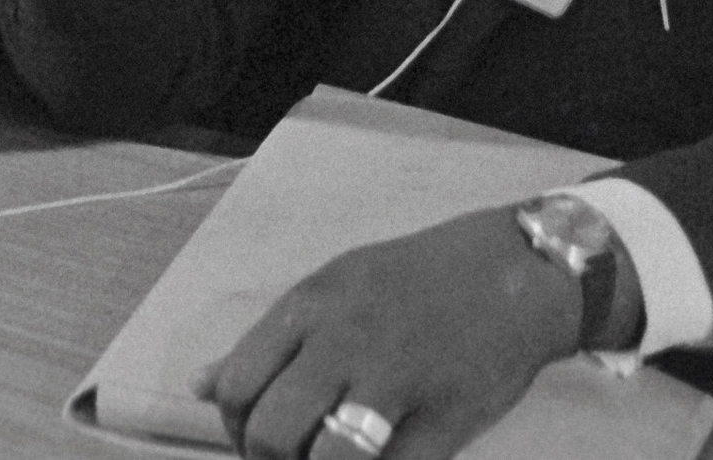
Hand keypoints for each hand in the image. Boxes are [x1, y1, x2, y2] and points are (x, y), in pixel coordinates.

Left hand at [198, 204, 607, 459]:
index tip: (255, 439)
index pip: (236, 384)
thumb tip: (198, 385)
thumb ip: (268, 338)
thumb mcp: (332, 285)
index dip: (235, 428)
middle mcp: (345, 341)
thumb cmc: (414, 280)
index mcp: (310, 306)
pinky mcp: (447, 418)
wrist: (514, 270)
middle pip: (271, 431)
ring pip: (329, 457)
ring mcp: (397, 381)